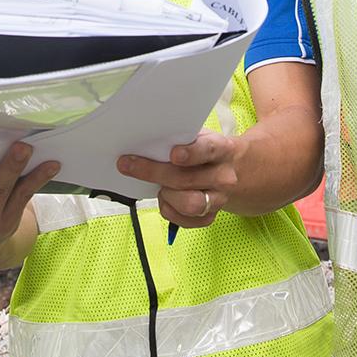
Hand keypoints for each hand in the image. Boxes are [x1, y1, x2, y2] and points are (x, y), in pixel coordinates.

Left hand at [118, 130, 242, 228]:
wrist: (228, 169)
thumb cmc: (203, 150)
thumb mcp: (196, 136)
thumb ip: (177, 137)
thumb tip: (145, 140)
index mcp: (222, 150)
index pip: (208, 150)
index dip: (191, 153)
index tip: (173, 154)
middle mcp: (224, 176)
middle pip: (187, 179)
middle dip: (153, 172)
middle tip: (128, 165)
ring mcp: (219, 199)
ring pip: (189, 204)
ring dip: (167, 195)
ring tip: (159, 186)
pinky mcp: (210, 216)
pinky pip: (185, 220)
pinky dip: (168, 209)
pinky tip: (165, 198)